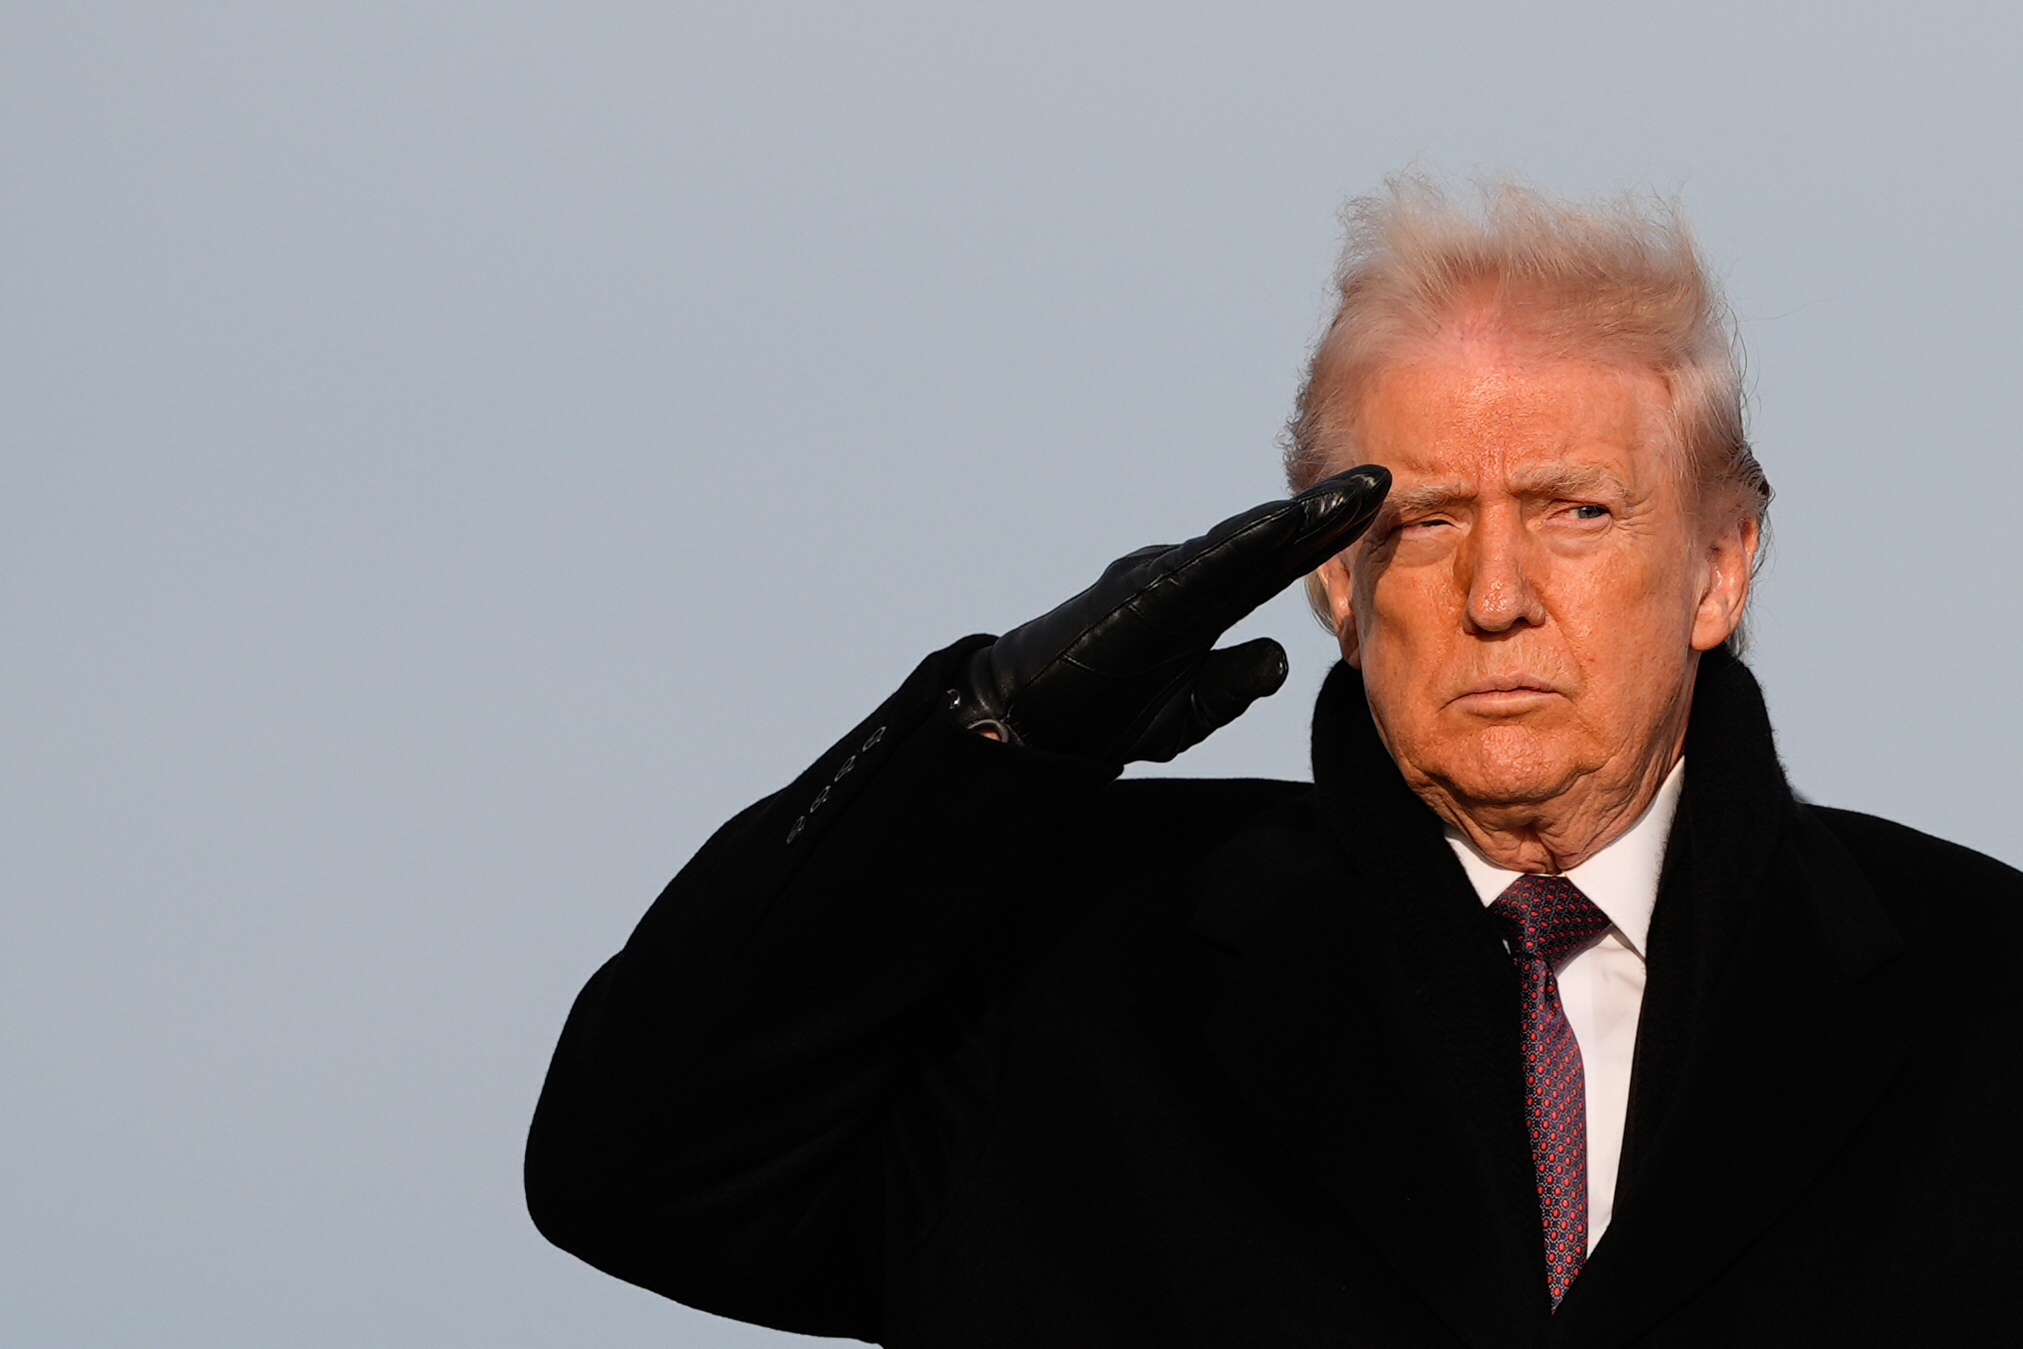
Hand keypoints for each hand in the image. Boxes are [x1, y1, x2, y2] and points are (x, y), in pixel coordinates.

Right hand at [954, 466, 1389, 763]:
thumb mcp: (1191, 707)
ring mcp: (1163, 579)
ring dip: (1303, 516)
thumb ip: (1235, 682)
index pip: (1277, 563)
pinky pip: (1203, 564)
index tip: (1380, 511)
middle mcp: (1184, 578)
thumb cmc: (1105, 712)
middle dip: (1329, 512)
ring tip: (1357, 492)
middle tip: (1385, 479)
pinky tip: (1287, 522)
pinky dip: (1246, 541)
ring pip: (1245, 541)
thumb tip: (1281, 658)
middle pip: (1271, 541)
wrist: (1036, 723)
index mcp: (1200, 601)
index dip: (1327, 537)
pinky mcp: (1142, 594)